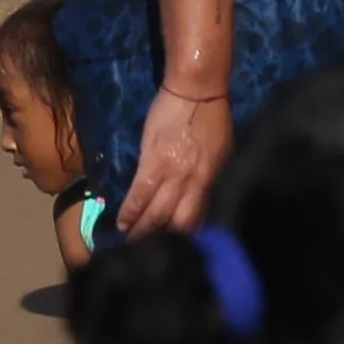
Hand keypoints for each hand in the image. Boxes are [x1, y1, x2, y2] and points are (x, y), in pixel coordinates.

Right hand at [117, 84, 229, 236]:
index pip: (201, 218)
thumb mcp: (221, 153)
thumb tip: (203, 198)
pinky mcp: (152, 162)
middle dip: (166, 241)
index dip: (190, 238)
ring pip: (158, 213)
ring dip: (144, 231)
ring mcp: (173, 174)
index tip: (180, 250)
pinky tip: (122, 222)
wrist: (196, 89)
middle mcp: (194, 183)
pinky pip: (140, 193)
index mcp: (212, 181)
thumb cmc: (211, 117)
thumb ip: (211, 177)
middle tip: (152, 254)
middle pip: (179, 223)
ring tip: (132, 244)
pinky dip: (131, 210)